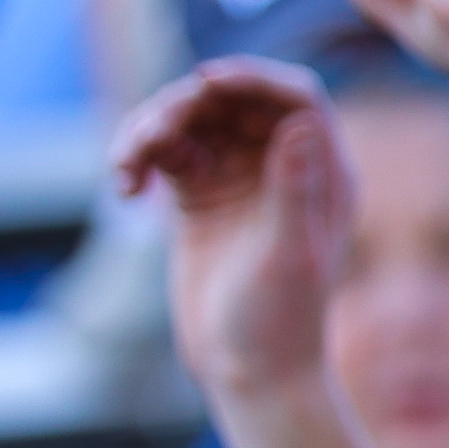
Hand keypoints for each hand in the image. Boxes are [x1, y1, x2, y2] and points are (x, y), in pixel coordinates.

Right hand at [120, 57, 361, 407]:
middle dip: (187, 104)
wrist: (250, 369)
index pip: (295, 99)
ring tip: (127, 166)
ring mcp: (239, 180)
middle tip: (152, 135)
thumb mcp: (289, 251)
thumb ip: (292, 185)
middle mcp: (283, 167)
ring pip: (192, 122)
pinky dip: (140, 158)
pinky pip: (166, 154)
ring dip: (152, 129)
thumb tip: (300, 122)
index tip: (205, 80)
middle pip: (233, 102)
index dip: (253, 78)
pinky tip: (124, 186)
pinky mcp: (200, 198)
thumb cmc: (283, 320)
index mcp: (323, 173)